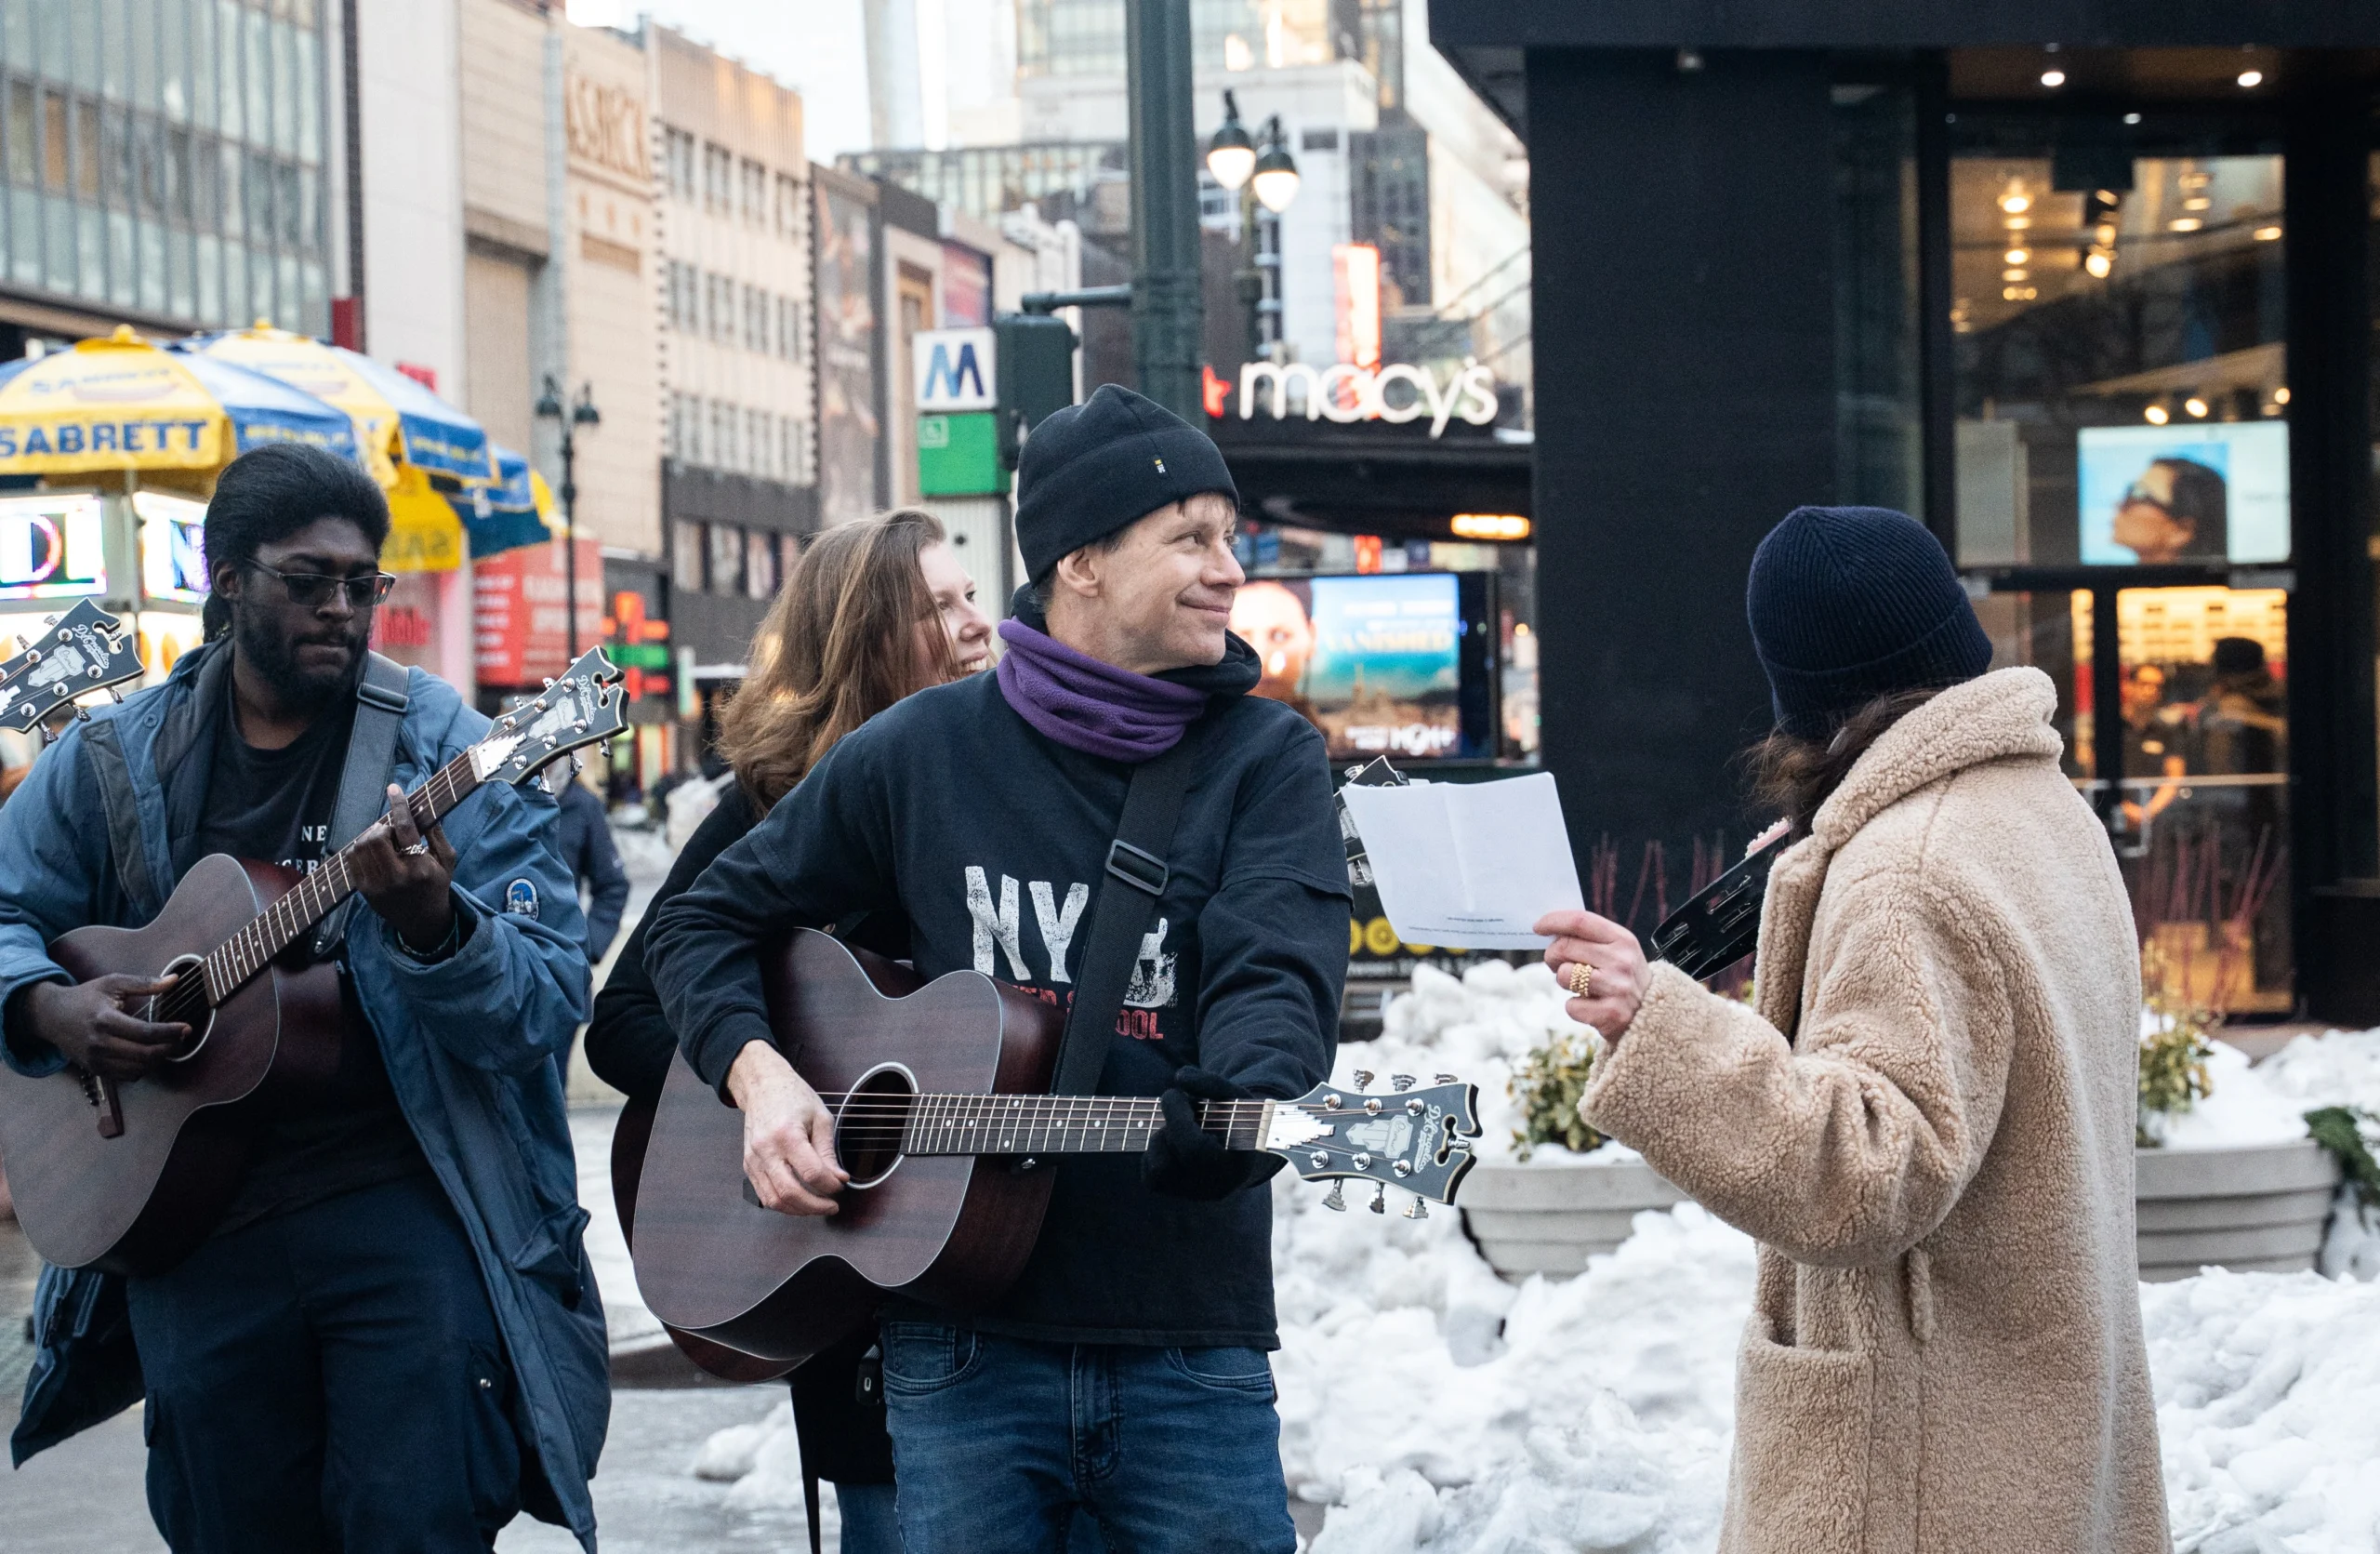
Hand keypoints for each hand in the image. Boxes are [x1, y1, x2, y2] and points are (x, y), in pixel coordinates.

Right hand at [19, 975, 189, 1080]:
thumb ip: (144, 983)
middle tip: (182, 1038)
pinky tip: (149, 1055)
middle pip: (144, 1055)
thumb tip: (175, 980)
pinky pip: (126, 1076)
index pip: (145, 1033)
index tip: (187, 1028)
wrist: (51, 1016)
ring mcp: (96, 1060)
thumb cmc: (85, 997)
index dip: (170, 1032)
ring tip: (168, 1045)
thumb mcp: (112, 983)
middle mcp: (100, 1043)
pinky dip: (143, 1069)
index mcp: (105, 1020)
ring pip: (138, 1069)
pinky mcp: (95, 1069)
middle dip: (169, 1047)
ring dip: (158, 1060)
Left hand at [350, 782, 456, 951]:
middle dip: (382, 826)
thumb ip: (436, 834)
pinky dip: (360, 847)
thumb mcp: (447, 860)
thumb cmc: (437, 885)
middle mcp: (396, 877)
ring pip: (360, 846)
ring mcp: (376, 885)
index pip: (404, 829)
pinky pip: (353, 858)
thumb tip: (422, 807)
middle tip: (392, 830)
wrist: (422, 920)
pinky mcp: (363, 890)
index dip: (398, 805)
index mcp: (420, 868)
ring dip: (371, 835)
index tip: (394, 788)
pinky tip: (374, 851)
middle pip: (376, 836)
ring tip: (384, 840)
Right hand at [726, 1040, 847, 1214]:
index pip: (811, 1173)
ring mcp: (753, 1159)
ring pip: (773, 1200)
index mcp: (786, 1134)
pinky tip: (799, 1200)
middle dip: (815, 1206)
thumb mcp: (820, 1118)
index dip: (830, 1185)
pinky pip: (764, 1195)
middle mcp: (766, 1149)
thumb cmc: (793, 1097)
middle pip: (789, 1193)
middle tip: (832, 1205)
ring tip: (817, 1206)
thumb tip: (838, 1179)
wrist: (763, 1086)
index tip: (841, 1184)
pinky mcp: (748, 1165)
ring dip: (798, 1210)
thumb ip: (828, 1151)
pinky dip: (783, 1203)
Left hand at [1142, 1066, 1282, 1200]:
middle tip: (1184, 1109)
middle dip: (1169, 1127)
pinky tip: (1174, 1140)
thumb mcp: (1237, 1097)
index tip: (1174, 1094)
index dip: (1176, 1118)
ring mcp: (1192, 1195)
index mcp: (1234, 1168)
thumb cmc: (1240, 1121)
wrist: (1242, 1150)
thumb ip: (1212, 1084)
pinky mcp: (1175, 1193)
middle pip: (1170, 1161)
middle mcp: (1212, 1189)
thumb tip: (1180, 1077)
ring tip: (1181, 1127)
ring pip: (1156, 1171)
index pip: (1193, 1149)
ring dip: (1160, 1140)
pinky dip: (1155, 1151)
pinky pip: (1150, 1175)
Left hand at [1534, 910, 1650, 1041]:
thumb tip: (1550, 931)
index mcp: (1623, 939)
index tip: (1538, 927)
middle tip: (1556, 963)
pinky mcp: (1611, 1014)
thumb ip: (1589, 939)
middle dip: (1552, 956)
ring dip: (1564, 981)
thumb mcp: (1618, 951)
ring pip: (1564, 975)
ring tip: (1580, 985)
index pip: (1581, 921)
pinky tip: (1591, 1007)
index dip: (1554, 921)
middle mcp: (1622, 961)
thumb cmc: (1623, 978)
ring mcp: (1617, 988)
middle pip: (1565, 947)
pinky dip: (1575, 1007)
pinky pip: (1571, 1005)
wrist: (1656, 1016)